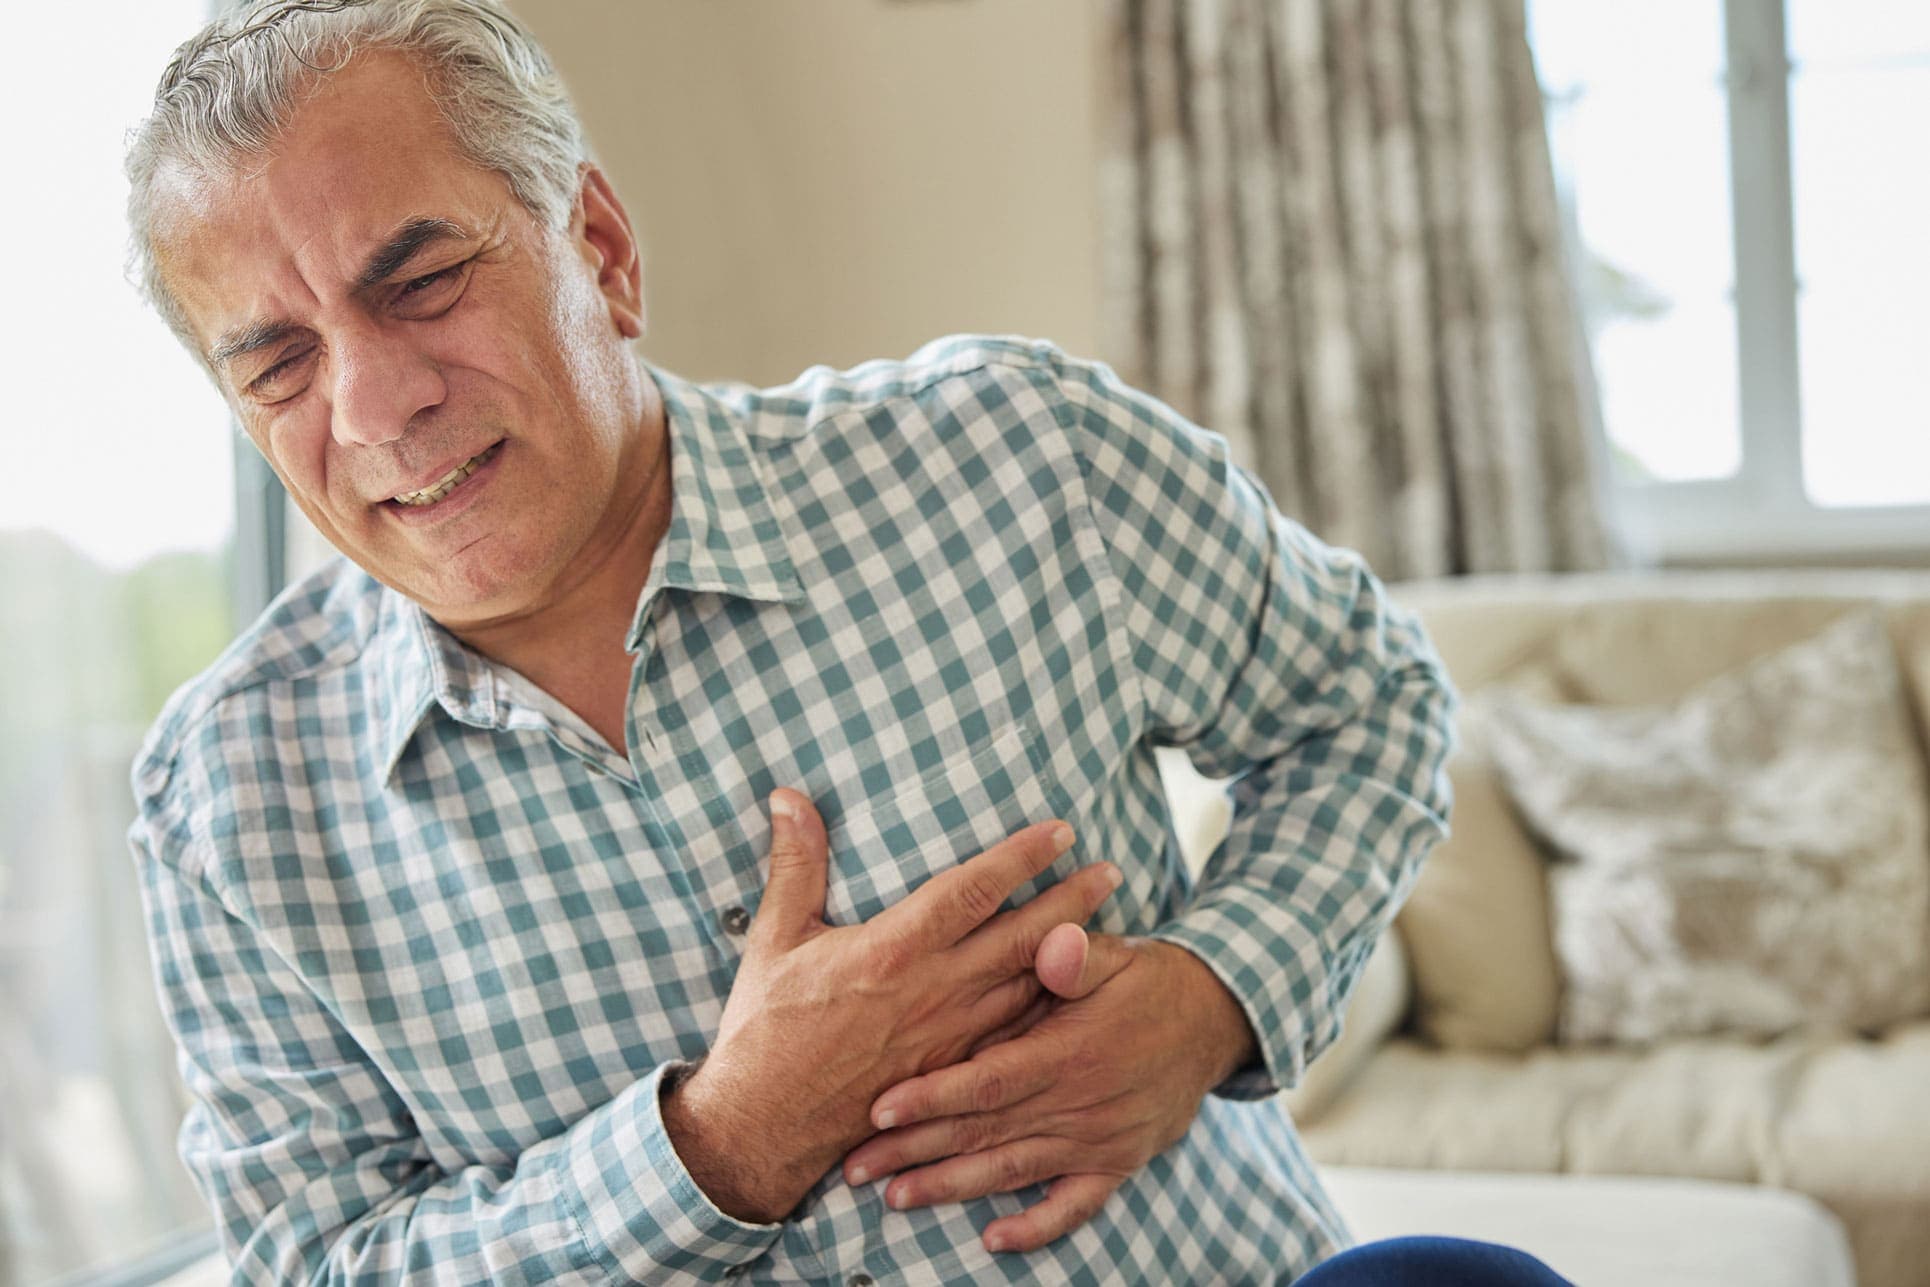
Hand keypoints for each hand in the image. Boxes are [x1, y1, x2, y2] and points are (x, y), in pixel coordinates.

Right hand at [662, 789, 1122, 1223]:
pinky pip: (1013, 1037)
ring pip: (1027, 989)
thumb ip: (795, 863)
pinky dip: (1047, 1014)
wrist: (764, 1125)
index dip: (1022, 856)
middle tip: (1111, 872)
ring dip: (1072, 955)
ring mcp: (949, 1038)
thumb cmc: (766, 1028)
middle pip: (1022, 938)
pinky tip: (1071, 1001)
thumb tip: (789, 796)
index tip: (1062, 832)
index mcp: (895, 949)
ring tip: (1108, 926)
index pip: (974, 889)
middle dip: (1072, 902)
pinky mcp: (950, 1074)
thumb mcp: (775, 937)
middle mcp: (934, 991)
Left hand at [840, 926, 1256, 1253]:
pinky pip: (1075, 1206)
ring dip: (951, 1188)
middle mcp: (1081, 1103)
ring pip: (1013, 1171)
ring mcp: (1100, 1140)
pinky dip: (1037, 1228)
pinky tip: (994, 1241)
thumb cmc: (1145, 978)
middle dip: (915, 1152)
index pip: (988, 1081)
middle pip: (984, 1133)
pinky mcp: (1118, 1163)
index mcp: (1069, 1051)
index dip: (933, 1098)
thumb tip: (1053, 943)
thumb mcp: (1114, 953)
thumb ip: (1076, 954)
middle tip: (855, 1168)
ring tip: (895, 1199)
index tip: (880, 1109)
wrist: (1213, 1019)